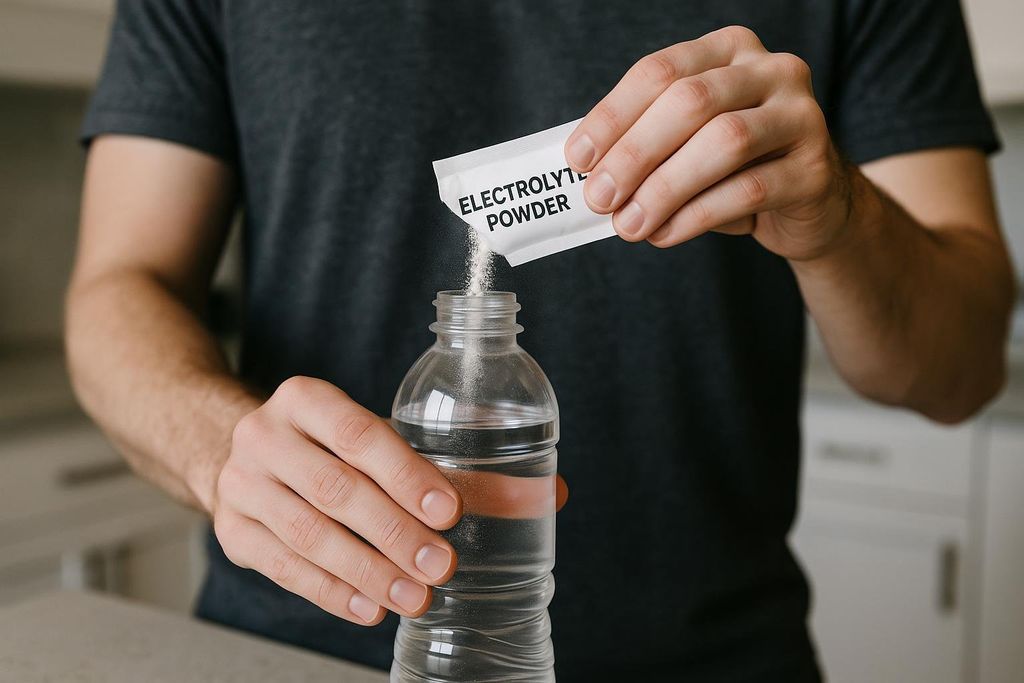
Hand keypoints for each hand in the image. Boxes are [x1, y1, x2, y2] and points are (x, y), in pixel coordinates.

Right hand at [212, 376, 462, 625]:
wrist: (241, 454)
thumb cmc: (330, 446)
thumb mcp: (379, 436)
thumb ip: (457, 464)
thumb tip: (548, 493)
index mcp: (305, 398)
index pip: (359, 434)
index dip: (405, 475)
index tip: (449, 512)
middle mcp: (264, 435)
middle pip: (335, 489)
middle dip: (394, 532)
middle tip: (442, 565)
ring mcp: (240, 485)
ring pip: (307, 534)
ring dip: (367, 571)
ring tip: (414, 597)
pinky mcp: (232, 532)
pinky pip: (284, 568)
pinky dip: (332, 592)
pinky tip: (371, 608)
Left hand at [566, 25, 852, 260]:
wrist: (810, 204)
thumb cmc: (733, 169)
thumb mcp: (687, 144)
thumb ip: (646, 145)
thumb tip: (588, 176)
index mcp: (729, 49)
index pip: (660, 71)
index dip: (613, 116)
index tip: (577, 160)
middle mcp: (772, 70)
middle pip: (691, 101)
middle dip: (635, 153)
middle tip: (598, 197)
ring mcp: (802, 115)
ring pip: (724, 142)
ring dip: (664, 189)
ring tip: (629, 225)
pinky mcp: (816, 168)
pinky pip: (749, 189)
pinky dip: (696, 216)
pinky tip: (665, 233)